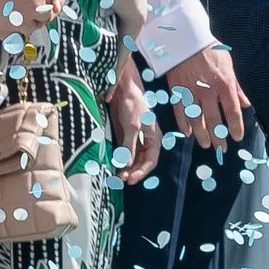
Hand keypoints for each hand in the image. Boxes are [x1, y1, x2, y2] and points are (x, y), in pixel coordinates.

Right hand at [0, 0, 67, 41]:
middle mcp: (35, 6)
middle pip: (49, 14)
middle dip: (44, 11)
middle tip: (35, 8)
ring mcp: (21, 22)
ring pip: (34, 26)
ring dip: (29, 22)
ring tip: (20, 15)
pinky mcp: (7, 33)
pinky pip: (16, 34)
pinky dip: (13, 29)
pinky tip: (5, 21)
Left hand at [109, 55, 161, 187]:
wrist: (124, 89)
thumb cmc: (133, 104)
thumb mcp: (132, 126)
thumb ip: (129, 146)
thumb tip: (127, 165)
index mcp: (154, 137)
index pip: (151, 160)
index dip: (142, 171)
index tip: (131, 179)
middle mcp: (146, 140)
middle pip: (142, 161)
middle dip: (134, 171)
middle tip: (122, 179)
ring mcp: (135, 138)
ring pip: (133, 158)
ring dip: (127, 167)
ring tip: (118, 176)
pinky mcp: (125, 135)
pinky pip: (124, 152)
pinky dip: (120, 160)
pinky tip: (114, 165)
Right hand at [157, 39, 246, 146]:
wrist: (185, 38)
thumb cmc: (210, 50)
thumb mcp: (229, 65)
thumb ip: (237, 88)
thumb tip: (247, 105)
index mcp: (224, 84)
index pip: (232, 111)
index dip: (235, 127)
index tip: (237, 137)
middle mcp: (208, 90)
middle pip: (214, 120)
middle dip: (218, 137)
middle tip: (221, 148)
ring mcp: (190, 91)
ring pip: (196, 120)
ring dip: (202, 135)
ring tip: (206, 145)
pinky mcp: (176, 90)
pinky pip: (180, 112)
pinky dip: (183, 124)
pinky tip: (188, 133)